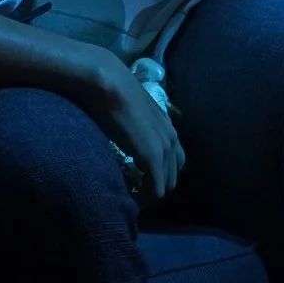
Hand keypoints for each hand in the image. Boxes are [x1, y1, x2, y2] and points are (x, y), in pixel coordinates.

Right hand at [79, 48, 184, 203]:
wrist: (110, 84)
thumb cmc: (113, 93)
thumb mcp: (131, 114)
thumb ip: (136, 127)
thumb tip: (125, 135)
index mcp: (167, 128)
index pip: (173, 160)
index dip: (157, 171)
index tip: (136, 176)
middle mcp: (172, 139)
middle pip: (172, 176)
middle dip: (154, 185)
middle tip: (133, 186)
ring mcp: (165, 149)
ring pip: (166, 186)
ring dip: (149, 192)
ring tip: (130, 190)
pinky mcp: (153, 158)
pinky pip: (155, 190)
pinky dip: (144, 198)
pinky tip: (129, 194)